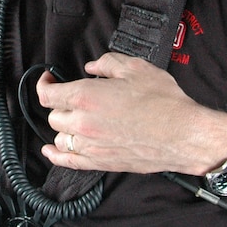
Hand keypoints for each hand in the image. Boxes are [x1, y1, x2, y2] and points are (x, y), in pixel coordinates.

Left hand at [36, 52, 226, 175]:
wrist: (183, 135)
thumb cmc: (163, 102)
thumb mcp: (136, 69)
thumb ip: (108, 63)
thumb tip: (92, 67)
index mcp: (86, 97)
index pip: (48, 94)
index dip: (44, 84)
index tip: (49, 79)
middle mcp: (82, 123)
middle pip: (54, 116)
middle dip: (62, 105)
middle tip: (75, 98)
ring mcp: (90, 146)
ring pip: (60, 138)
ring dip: (64, 128)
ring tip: (74, 120)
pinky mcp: (100, 163)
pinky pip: (67, 162)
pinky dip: (55, 156)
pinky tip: (51, 151)